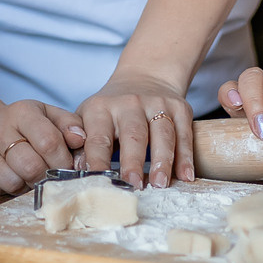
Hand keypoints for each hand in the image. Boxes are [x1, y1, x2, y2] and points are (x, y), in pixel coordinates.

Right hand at [0, 100, 82, 195]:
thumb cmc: (28, 123)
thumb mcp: (50, 115)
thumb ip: (69, 124)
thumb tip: (80, 139)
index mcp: (23, 112)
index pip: (49, 142)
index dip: (63, 161)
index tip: (68, 167)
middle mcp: (0, 128)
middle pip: (30, 166)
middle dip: (46, 176)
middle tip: (49, 174)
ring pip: (12, 181)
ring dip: (26, 185)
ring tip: (30, 175)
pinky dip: (8, 189)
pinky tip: (13, 176)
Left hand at [77, 73, 192, 189]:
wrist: (146, 77)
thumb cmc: (112, 109)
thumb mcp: (90, 118)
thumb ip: (81, 145)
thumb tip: (75, 171)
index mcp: (101, 109)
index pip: (98, 138)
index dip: (98, 160)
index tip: (100, 182)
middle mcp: (129, 103)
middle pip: (133, 134)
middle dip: (133, 161)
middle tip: (134, 185)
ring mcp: (157, 104)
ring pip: (162, 133)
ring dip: (162, 160)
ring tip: (160, 184)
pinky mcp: (180, 108)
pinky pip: (184, 134)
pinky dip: (186, 156)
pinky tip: (186, 176)